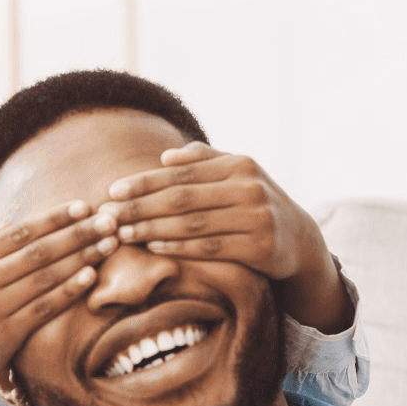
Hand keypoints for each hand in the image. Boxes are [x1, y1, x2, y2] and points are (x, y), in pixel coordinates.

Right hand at [0, 202, 117, 405]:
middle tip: (109, 221)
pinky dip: (69, 290)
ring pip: (44, 278)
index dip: (54, 218)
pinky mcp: (5, 334)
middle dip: (77, 234)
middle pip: (37, 252)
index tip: (85, 206)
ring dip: (81, 258)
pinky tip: (92, 275)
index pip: (19, 232)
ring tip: (109, 244)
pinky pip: (44, 307)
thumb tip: (3, 219)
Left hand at [105, 143, 351, 332]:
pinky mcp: (260, 247)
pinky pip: (211, 248)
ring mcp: (257, 218)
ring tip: (124, 233)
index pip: (181, 173)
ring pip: (193, 225)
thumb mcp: (236, 173)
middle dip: (141, 207)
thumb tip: (165, 157)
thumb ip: (203, 160)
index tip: (113, 191)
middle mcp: (249, 188)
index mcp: (239, 164)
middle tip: (109, 216)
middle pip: (182, 199)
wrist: (298, 237)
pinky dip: (180, 247)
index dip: (144, 182)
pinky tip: (154, 247)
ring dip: (153, 229)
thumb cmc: (253, 201)